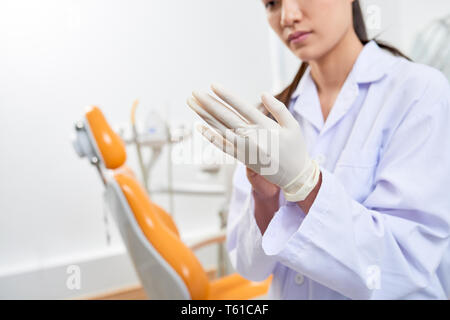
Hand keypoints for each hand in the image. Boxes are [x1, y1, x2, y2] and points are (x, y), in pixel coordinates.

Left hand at [187, 83, 319, 201]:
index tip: (213, 85)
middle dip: (208, 104)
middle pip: (225, 117)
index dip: (226, 96)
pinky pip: (222, 147)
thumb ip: (279, 109)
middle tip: (194, 92)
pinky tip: (200, 127)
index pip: (242, 107)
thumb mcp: (293, 126)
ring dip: (204, 116)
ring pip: (220, 130)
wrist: (295, 177)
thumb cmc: (295, 149)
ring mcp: (244, 149)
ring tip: (192, 104)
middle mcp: (252, 138)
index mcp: (266, 128)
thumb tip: (262, 93)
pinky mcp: (241, 159)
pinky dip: (210, 137)